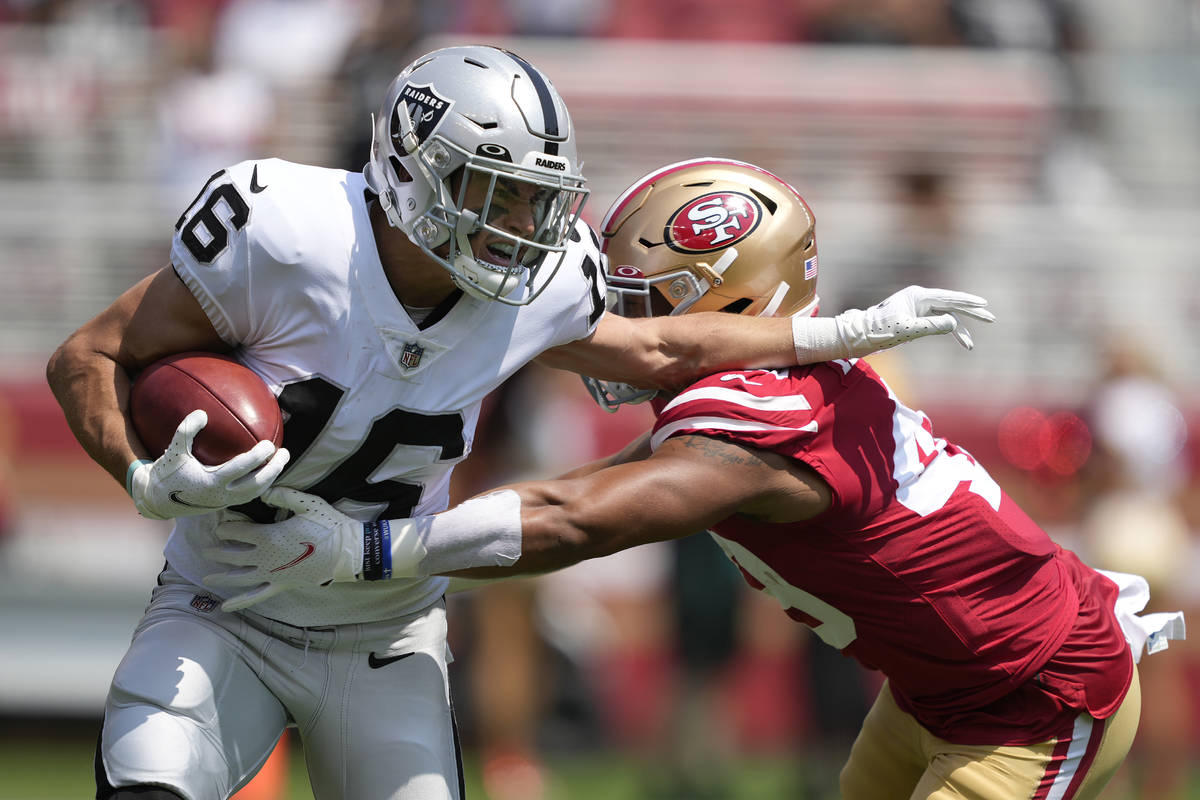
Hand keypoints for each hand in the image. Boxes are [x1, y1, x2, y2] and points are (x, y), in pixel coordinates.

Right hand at [128, 409, 289, 519]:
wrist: (157, 500)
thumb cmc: (167, 472)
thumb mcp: (173, 451)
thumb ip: (186, 431)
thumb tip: (202, 413)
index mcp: (211, 482)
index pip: (242, 469)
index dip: (258, 457)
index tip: (269, 444)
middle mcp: (221, 495)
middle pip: (256, 484)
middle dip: (274, 469)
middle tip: (285, 452)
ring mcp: (225, 502)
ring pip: (255, 493)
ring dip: (271, 477)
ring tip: (281, 461)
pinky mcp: (225, 505)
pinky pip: (248, 495)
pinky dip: (260, 483)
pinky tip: (266, 470)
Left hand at [203, 487, 363, 610]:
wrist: (347, 552)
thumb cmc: (328, 525)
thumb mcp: (307, 503)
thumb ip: (283, 496)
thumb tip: (264, 491)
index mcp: (268, 536)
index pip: (236, 531)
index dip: (225, 527)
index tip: (219, 525)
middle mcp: (264, 557)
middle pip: (233, 555)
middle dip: (217, 552)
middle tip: (205, 550)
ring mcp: (271, 573)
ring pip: (239, 577)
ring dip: (222, 577)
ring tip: (207, 578)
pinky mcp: (281, 584)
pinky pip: (256, 596)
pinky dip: (240, 602)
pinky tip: (226, 607)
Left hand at [834, 286, 993, 355]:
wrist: (861, 334)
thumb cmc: (880, 330)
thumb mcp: (907, 329)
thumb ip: (931, 326)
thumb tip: (954, 323)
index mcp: (918, 296)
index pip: (949, 298)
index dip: (968, 302)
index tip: (984, 304)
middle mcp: (920, 299)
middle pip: (951, 304)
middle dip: (971, 313)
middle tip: (991, 318)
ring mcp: (918, 308)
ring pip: (945, 316)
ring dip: (958, 330)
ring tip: (969, 346)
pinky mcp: (915, 317)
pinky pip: (936, 322)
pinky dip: (946, 331)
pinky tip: (957, 340)